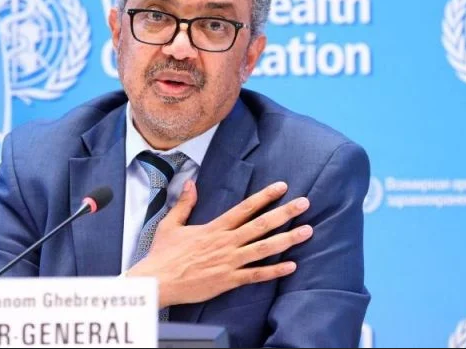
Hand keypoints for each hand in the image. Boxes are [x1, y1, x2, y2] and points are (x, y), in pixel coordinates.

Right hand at [125, 181, 311, 308]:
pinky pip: (255, 275)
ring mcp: (229, 262)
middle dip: (284, 213)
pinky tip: (291, 266)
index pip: (245, 208)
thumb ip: (184, 204)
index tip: (282, 186)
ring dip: (287, 240)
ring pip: (263, 248)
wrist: (158, 281)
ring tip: (307, 231)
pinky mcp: (228, 280)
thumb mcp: (171, 224)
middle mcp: (225, 242)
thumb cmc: (163, 255)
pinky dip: (274, 271)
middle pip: (260, 225)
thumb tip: (190, 183)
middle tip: (304, 203)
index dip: (265, 196)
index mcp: (214, 228)